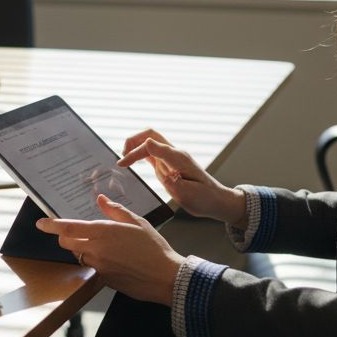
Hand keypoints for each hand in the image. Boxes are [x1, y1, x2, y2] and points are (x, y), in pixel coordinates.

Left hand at [36, 195, 183, 306]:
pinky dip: (99, 262)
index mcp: (104, 232)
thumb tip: (101, 199)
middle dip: (66, 238)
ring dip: (84, 250)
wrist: (165, 277)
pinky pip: (94, 268)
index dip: (52, 226)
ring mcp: (99, 266)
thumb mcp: (137, 222)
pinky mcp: (104, 280)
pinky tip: (117, 261)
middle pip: (67, 244)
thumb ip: (115, 210)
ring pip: (80, 256)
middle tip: (75, 233)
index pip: (69, 228)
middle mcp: (97, 250)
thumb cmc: (154, 247)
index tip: (41, 223)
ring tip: (107, 247)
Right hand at [120, 129, 246, 228]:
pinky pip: (150, 153)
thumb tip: (154, 157)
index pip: (154, 145)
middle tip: (121, 159)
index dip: (135, 152)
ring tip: (123, 161)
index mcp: (179, 159)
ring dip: (134, 146)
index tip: (122, 163)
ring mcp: (171, 158)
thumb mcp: (188, 191)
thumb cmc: (204, 198)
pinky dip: (138, 154)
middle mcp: (174, 155)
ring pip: (149, 142)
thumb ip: (170, 173)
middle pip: (150, 135)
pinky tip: (130, 162)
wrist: (215, 201)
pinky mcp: (168, 164)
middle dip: (132, 141)